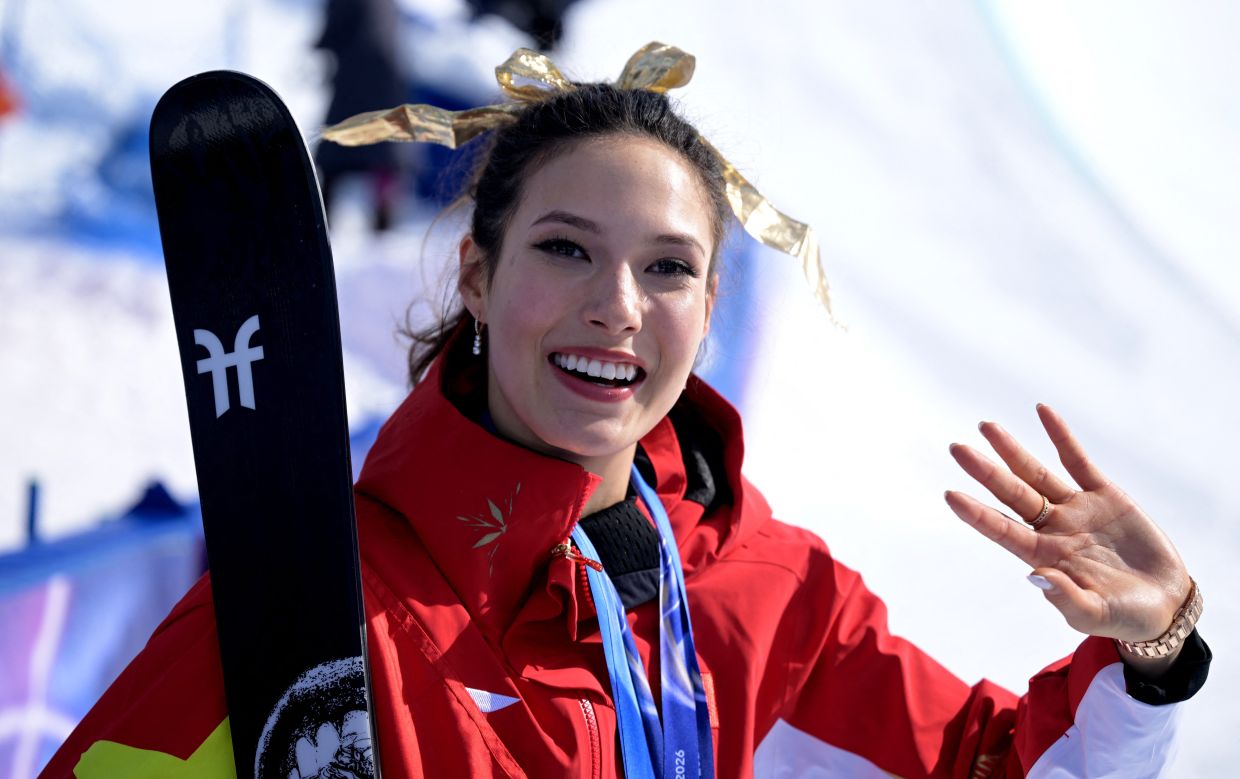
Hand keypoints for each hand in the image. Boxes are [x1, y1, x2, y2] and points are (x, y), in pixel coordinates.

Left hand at [944, 404, 1190, 671]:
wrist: (1163, 603)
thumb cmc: (1123, 617)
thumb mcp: (1094, 615)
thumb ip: (1067, 599)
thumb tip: (1036, 576)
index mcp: (1044, 557)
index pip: (1002, 530)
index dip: (977, 513)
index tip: (950, 495)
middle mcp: (1053, 528)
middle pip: (1012, 494)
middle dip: (985, 471)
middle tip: (957, 448)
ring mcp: (1076, 509)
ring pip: (1037, 473)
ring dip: (1011, 450)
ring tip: (985, 427)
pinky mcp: (1104, 495)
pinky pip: (1077, 460)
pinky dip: (1060, 436)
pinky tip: (1042, 411)